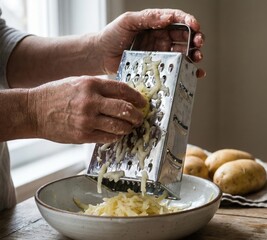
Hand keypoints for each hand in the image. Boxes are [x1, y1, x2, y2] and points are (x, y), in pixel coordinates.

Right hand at [28, 77, 145, 143]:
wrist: (33, 111)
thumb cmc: (56, 95)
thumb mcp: (79, 83)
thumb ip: (100, 88)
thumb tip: (124, 95)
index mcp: (91, 84)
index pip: (123, 90)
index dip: (137, 97)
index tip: (142, 102)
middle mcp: (90, 101)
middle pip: (125, 109)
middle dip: (137, 115)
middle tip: (140, 117)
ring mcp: (87, 120)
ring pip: (119, 126)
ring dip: (129, 127)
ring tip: (130, 126)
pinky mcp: (83, 135)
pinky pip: (108, 137)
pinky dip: (116, 136)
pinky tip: (116, 133)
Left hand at [95, 9, 204, 77]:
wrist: (101, 56)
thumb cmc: (112, 35)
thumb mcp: (128, 21)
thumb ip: (148, 18)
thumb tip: (168, 18)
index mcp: (158, 24)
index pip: (178, 20)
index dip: (189, 21)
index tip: (194, 26)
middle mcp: (163, 38)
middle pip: (187, 37)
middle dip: (197, 39)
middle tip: (199, 43)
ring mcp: (163, 54)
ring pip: (186, 53)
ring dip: (196, 54)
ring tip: (198, 57)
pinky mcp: (161, 69)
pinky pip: (178, 69)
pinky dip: (190, 71)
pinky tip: (197, 73)